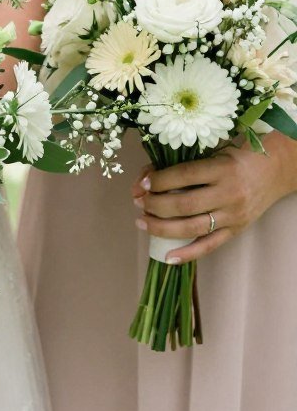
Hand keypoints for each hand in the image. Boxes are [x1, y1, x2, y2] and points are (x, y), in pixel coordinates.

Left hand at [133, 134, 296, 262]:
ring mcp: (233, 215)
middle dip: (154, 205)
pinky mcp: (236, 230)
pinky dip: (187, 254)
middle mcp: (229, 193)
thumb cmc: (233, 160)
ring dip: (161, 227)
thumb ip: (176, 166)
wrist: (272, 171)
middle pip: (184, 204)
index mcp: (222, 168)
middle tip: (138, 202)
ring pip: (192, 227)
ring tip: (142, 221)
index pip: (183, 175)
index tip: (142, 184)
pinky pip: (209, 246)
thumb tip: (141, 183)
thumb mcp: (209, 154)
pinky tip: (167, 256)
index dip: (158, 181)